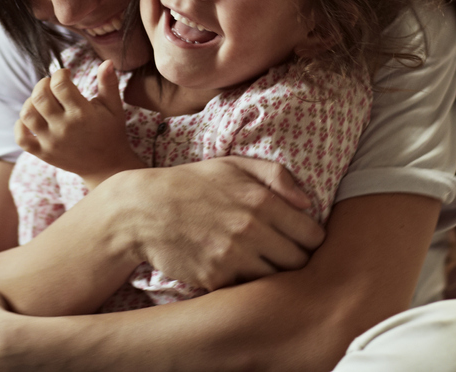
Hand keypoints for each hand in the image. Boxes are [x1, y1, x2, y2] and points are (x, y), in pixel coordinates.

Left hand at [14, 61, 143, 187]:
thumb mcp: (114, 107)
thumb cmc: (110, 132)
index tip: (65, 73)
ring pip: (27, 115)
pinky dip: (20, 125)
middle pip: (40, 97)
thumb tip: (107, 61)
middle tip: (52, 84)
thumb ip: (108, 83)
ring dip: (31, 101)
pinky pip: (21, 138)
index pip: (60, 85)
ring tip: (42, 99)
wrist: (107, 167)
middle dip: (43, 83)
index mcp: (82, 114)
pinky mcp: (43, 154)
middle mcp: (64, 128)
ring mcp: (51, 143)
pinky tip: (32, 117)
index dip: (60, 73)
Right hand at [98, 156, 325, 289]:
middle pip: (299, 262)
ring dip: (270, 274)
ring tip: (258, 263)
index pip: (312, 235)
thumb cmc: (192, 184)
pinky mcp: (214, 278)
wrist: (142, 209)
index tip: (298, 239)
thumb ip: (276, 175)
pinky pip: (244, 289)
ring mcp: (232, 257)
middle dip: (294, 259)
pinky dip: (243, 283)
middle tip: (280, 254)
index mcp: (261, 200)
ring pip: (275, 280)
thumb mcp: (233, 165)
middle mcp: (250, 230)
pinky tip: (234, 270)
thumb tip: (307, 202)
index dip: (309, 239)